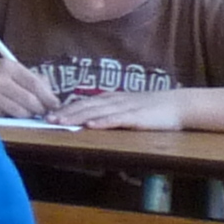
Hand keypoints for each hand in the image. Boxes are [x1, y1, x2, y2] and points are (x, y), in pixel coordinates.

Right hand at [0, 55, 60, 119]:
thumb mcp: (5, 68)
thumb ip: (27, 78)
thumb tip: (51, 95)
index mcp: (7, 66)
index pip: (35, 84)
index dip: (49, 97)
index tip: (56, 105)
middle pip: (31, 101)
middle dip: (40, 109)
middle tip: (43, 112)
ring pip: (20, 112)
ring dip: (26, 115)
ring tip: (25, 112)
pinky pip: (6, 117)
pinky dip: (11, 117)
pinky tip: (7, 111)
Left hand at [56, 85, 188, 129]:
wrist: (178, 105)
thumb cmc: (152, 109)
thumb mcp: (126, 107)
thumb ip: (109, 110)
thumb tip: (89, 117)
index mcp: (110, 98)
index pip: (83, 102)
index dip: (65, 108)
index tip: (47, 113)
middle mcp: (114, 100)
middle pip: (84, 106)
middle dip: (64, 112)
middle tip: (45, 118)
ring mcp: (125, 108)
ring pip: (96, 112)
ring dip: (77, 117)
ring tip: (60, 121)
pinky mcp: (136, 117)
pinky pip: (116, 119)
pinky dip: (102, 122)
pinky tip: (90, 125)